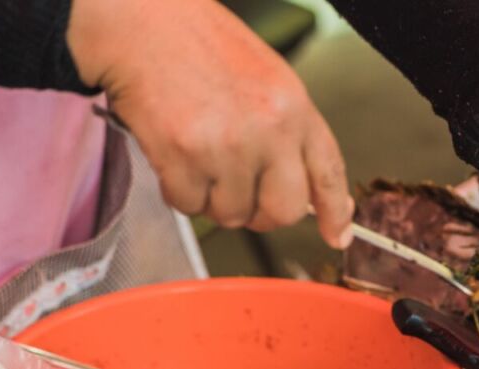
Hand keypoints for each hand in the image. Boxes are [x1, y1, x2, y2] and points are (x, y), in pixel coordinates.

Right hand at [67, 0, 352, 246]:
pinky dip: (178, 190)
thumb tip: (308, 189)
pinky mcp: (184, 155)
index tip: (337, 235)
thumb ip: (290, 133)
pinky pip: (189, 205)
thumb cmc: (199, 46)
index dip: (335, 212)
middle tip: (241, 194)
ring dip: (212, 198)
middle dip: (261, 214)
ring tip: (199, 156)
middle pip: (283, 211)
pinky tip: (174, 155)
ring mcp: (227, 145)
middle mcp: (268, 128)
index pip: (327, 172)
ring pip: (231, 214)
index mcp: (294, 107)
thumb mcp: (267, 81)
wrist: (141, 22)